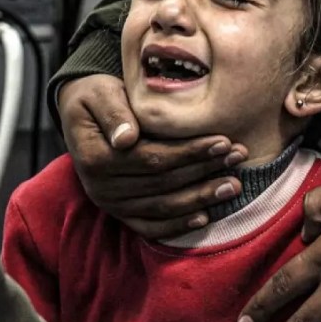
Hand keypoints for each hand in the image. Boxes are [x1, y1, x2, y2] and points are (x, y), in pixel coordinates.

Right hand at [58, 75, 247, 238]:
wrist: (82, 116)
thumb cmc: (96, 98)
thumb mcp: (99, 94)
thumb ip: (113, 112)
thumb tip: (126, 139)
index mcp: (95, 158)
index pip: (152, 159)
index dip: (189, 153)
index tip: (223, 141)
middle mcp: (101, 188)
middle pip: (162, 184)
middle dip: (204, 172)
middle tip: (239, 158)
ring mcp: (110, 204)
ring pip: (162, 208)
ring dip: (200, 198)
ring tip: (234, 185)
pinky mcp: (120, 214)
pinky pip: (150, 227)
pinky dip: (178, 225)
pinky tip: (205, 217)